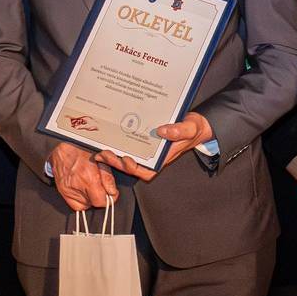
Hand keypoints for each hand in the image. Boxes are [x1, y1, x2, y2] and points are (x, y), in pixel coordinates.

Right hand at [49, 142, 116, 210]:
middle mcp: (78, 186)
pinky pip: (75, 205)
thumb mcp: (102, 162)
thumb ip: (109, 179)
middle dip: (100, 198)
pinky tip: (83, 191)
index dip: (109, 199)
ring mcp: (68, 190)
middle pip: (95, 204)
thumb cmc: (82, 153)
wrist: (63, 151)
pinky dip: (81, 201)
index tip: (111, 194)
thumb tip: (113, 192)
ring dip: (91, 199)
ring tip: (89, 186)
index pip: (102, 201)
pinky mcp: (63, 192)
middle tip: (100, 189)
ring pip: (86, 205)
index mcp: (90, 178)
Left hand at [99, 111, 214, 179]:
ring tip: (101, 150)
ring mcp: (147, 150)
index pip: (147, 171)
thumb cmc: (194, 129)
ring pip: (127, 157)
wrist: (194, 124)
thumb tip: (162, 131)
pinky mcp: (143, 141)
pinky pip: (128, 147)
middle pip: (132, 166)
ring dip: (113, 156)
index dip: (134, 169)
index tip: (126, 160)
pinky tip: (108, 139)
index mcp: (163, 158)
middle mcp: (153, 156)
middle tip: (104, 154)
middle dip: (116, 163)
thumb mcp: (191, 128)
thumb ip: (180, 131)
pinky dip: (118, 145)